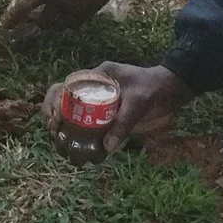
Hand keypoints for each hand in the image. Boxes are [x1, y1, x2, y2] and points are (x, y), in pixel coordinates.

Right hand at [40, 62, 186, 153]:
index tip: (58, 117)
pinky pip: (84, 123)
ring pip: (70, 111)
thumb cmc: (153, 89)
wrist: (170, 91)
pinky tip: (72, 146)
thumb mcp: (138, 102)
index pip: (67, 84)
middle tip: (55, 129)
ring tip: (58, 139)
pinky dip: (76, 133)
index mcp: (97, 76)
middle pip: (62, 97)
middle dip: (52, 112)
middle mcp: (92, 87)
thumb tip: (107, 147)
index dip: (56, 99)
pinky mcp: (104, 115)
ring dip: (60, 124)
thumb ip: (124, 122)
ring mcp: (97, 101)